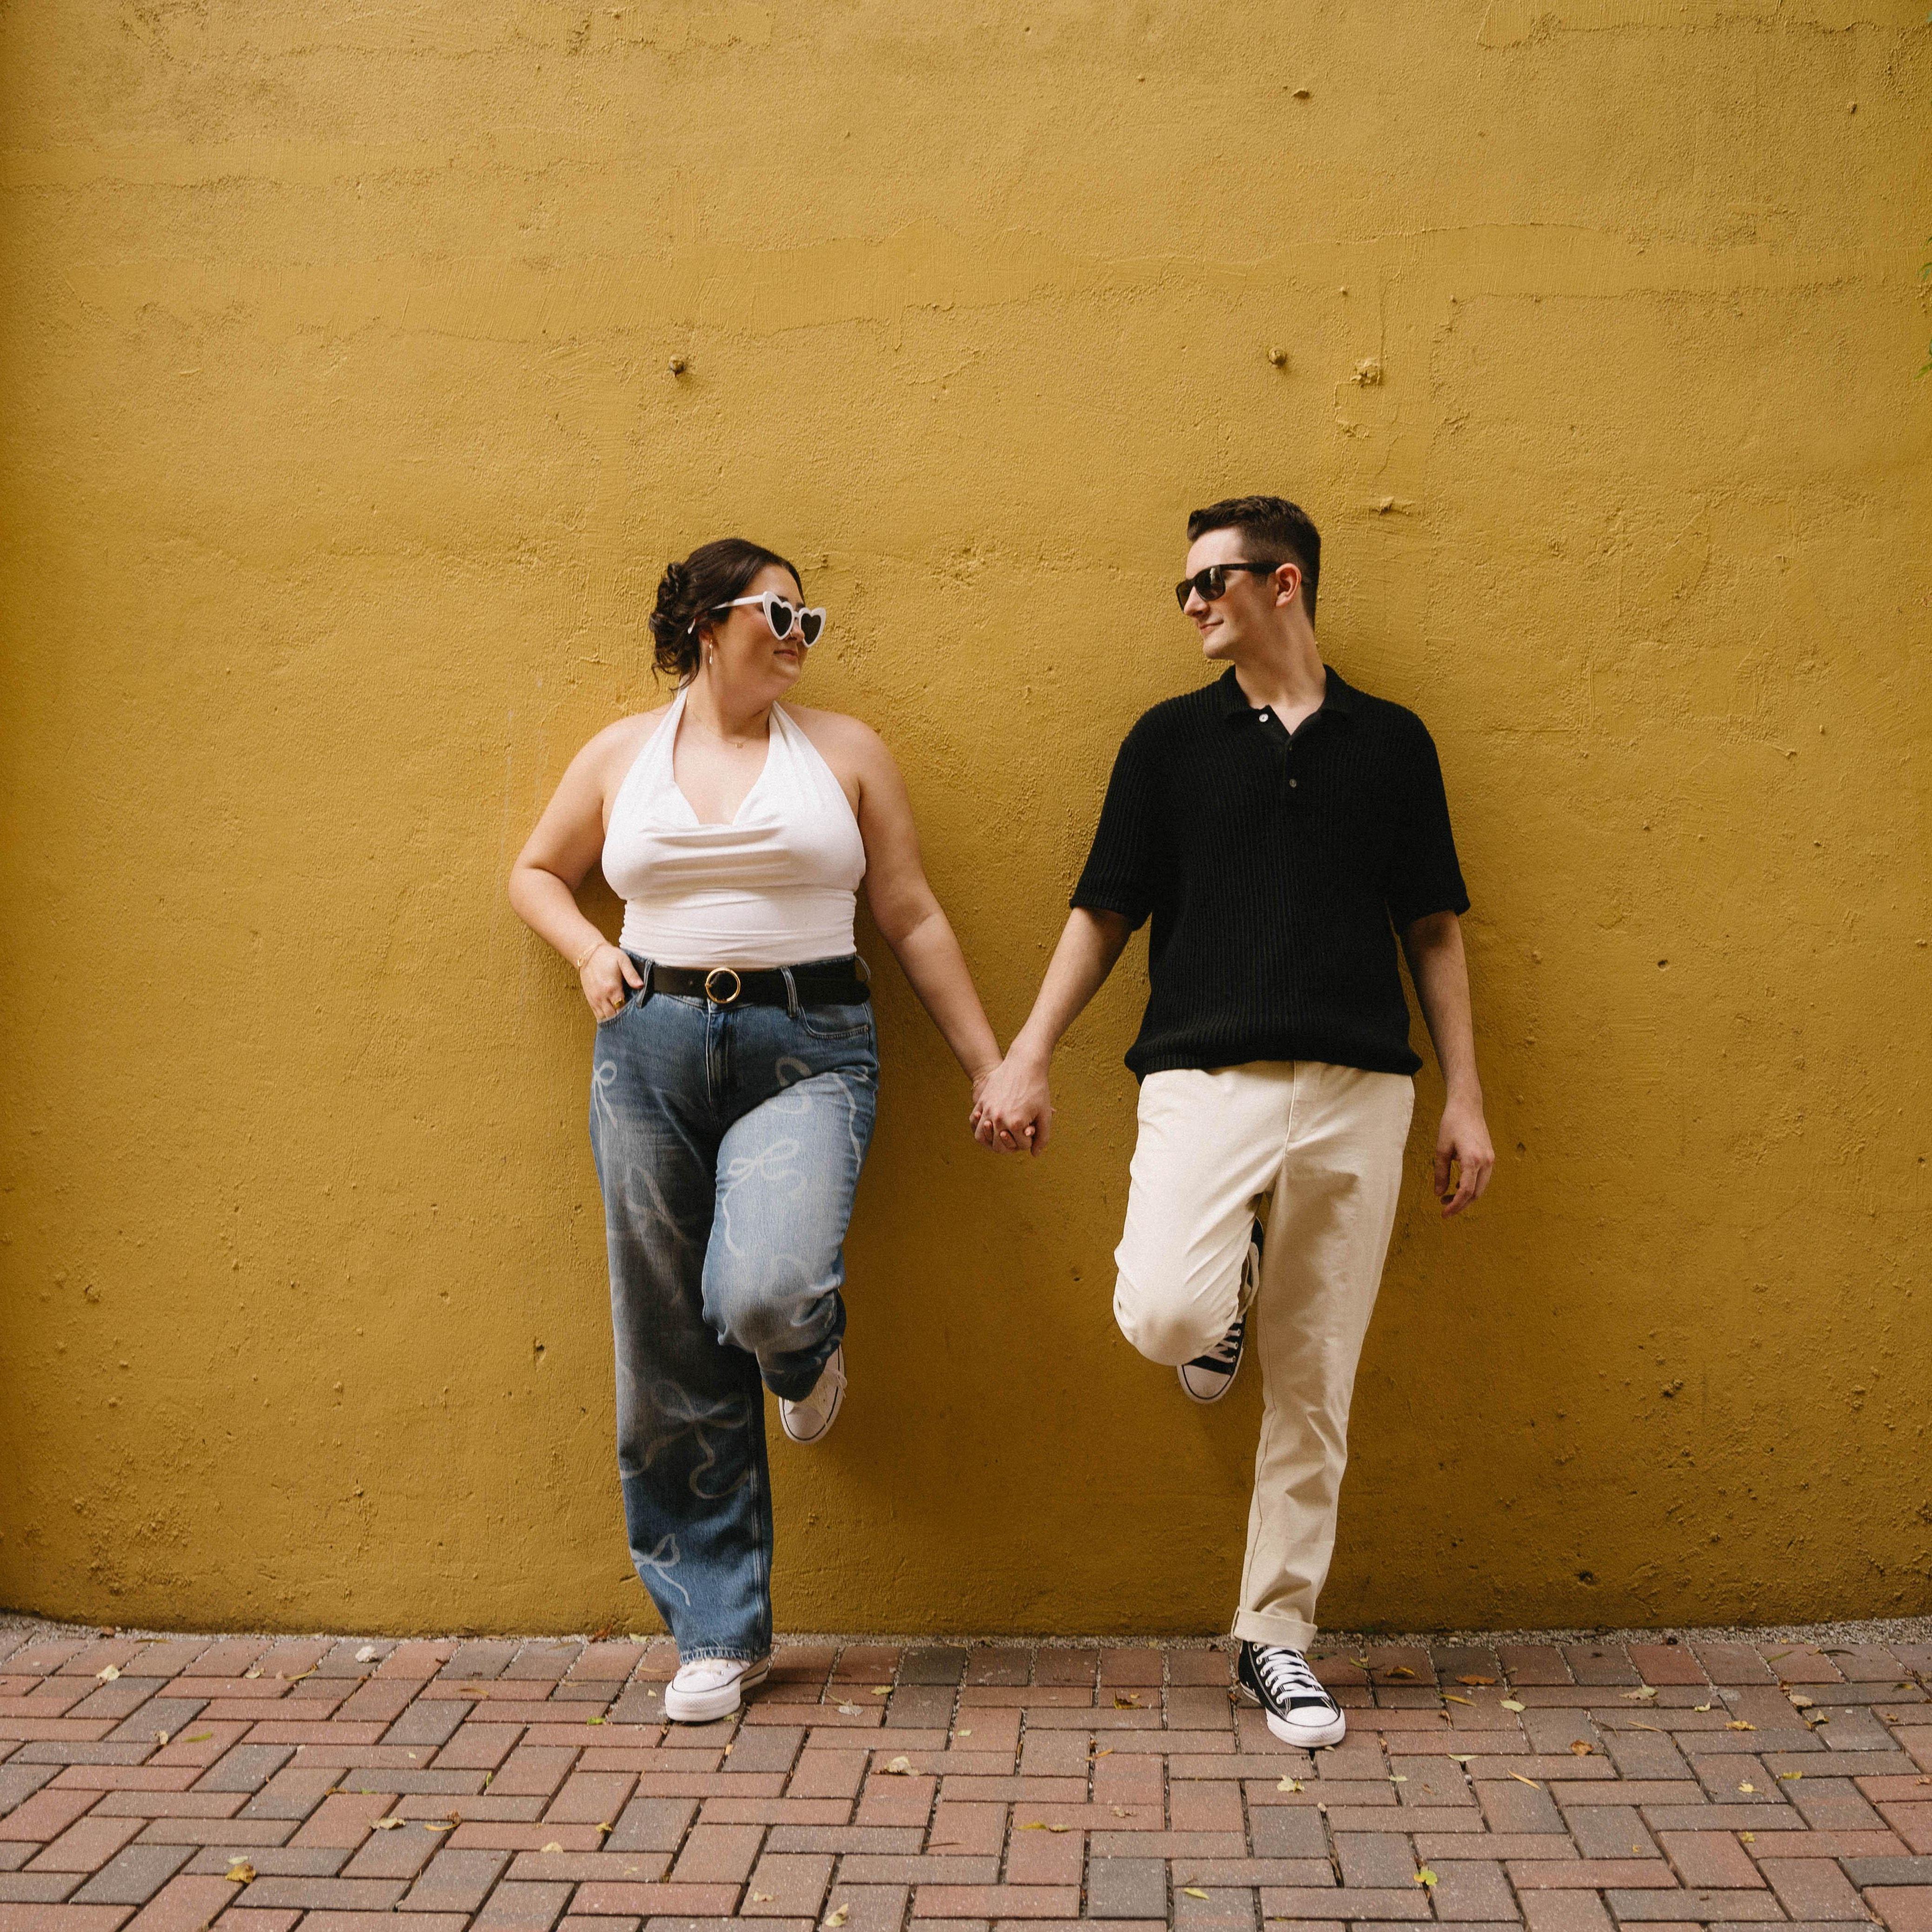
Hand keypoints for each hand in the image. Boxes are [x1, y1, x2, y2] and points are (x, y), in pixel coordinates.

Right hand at [579, 942, 642, 1020]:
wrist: (588, 954)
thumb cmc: (608, 956)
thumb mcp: (622, 960)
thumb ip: (632, 974)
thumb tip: (641, 986)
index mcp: (612, 988)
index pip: (622, 1008)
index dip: (630, 1014)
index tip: (638, 1015)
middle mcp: (602, 996)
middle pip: (613, 1016)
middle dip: (623, 1020)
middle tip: (633, 1022)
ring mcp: (595, 999)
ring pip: (605, 1018)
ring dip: (614, 1021)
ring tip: (624, 1024)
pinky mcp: (591, 1000)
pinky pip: (598, 1015)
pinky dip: (605, 1019)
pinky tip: (613, 1021)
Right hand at [970, 1049, 1052, 1153]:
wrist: (1024, 1063)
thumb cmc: (1037, 1088)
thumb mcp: (1045, 1113)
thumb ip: (1042, 1137)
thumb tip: (1035, 1154)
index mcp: (1015, 1123)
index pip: (1020, 1145)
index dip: (1028, 1142)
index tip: (1032, 1132)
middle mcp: (998, 1118)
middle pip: (998, 1146)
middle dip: (1009, 1146)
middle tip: (1015, 1139)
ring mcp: (987, 1109)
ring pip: (981, 1137)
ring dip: (990, 1141)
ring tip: (999, 1137)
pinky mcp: (981, 1101)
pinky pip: (974, 1121)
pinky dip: (979, 1127)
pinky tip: (987, 1126)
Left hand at [1434, 1094, 1493, 1216]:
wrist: (1467, 1106)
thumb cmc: (1451, 1124)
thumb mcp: (1441, 1148)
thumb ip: (1440, 1173)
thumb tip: (1438, 1194)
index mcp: (1472, 1160)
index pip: (1466, 1191)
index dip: (1455, 1205)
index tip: (1444, 1214)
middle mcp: (1486, 1162)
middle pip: (1475, 1194)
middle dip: (1460, 1204)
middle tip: (1443, 1208)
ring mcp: (1490, 1159)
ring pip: (1481, 1188)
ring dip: (1466, 1196)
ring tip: (1447, 1197)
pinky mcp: (1490, 1156)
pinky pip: (1483, 1178)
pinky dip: (1472, 1186)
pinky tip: (1458, 1185)